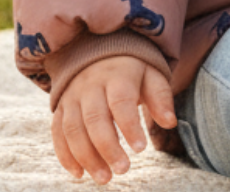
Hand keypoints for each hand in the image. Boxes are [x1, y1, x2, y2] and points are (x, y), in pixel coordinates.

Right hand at [52, 55, 176, 184]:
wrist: (100, 53)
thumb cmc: (133, 70)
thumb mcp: (151, 75)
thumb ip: (161, 97)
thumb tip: (170, 122)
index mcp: (118, 75)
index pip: (121, 102)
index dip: (130, 126)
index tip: (141, 149)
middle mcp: (91, 86)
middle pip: (95, 119)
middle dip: (107, 148)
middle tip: (123, 170)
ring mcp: (72, 97)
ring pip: (74, 130)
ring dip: (87, 157)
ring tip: (104, 178)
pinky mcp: (60, 108)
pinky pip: (57, 134)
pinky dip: (66, 156)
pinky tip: (80, 174)